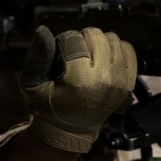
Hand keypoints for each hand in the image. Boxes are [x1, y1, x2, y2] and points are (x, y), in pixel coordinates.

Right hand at [19, 26, 136, 152]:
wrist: (72, 130)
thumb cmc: (49, 107)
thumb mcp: (31, 85)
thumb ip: (36, 57)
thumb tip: (43, 30)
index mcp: (80, 80)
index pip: (74, 39)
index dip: (63, 41)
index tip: (60, 54)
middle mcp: (105, 79)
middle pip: (95, 35)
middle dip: (82, 40)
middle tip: (74, 55)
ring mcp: (120, 81)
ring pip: (112, 39)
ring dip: (99, 43)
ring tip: (88, 57)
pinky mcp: (129, 82)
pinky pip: (128, 50)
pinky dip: (116, 49)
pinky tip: (104, 59)